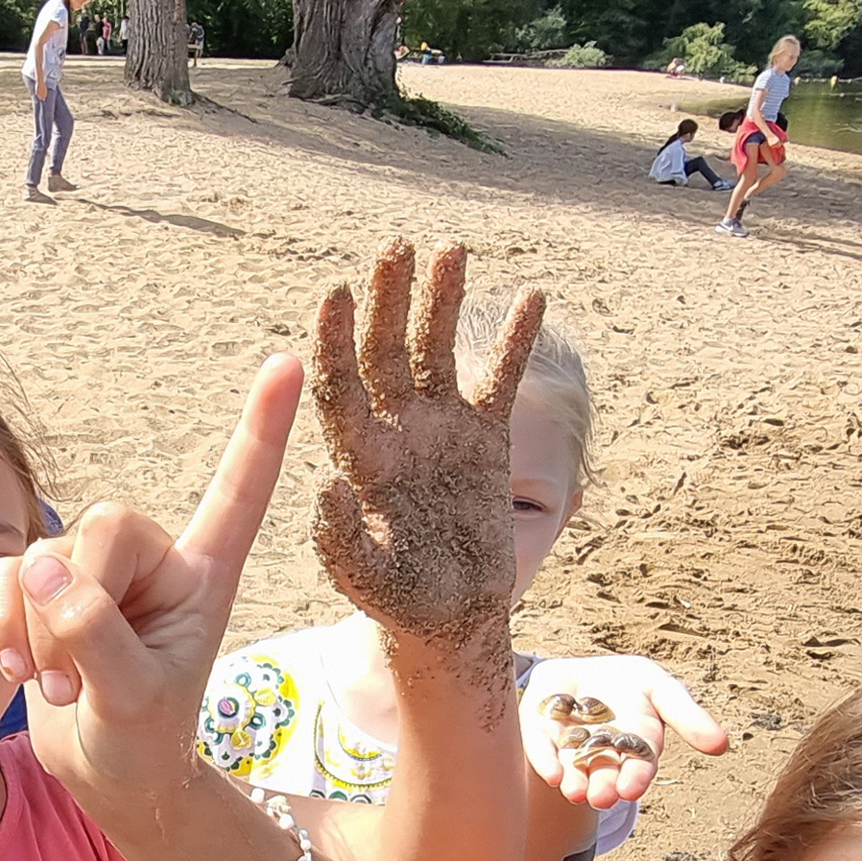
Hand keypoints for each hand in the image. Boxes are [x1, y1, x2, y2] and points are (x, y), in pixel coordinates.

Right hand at [0, 355, 301, 801]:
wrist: (107, 776)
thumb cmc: (143, 742)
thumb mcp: (132, 700)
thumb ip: (94, 633)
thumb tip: (44, 569)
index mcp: (207, 574)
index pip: (238, 491)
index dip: (260, 429)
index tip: (288, 363)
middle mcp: (154, 557)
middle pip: (103, 526)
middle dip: (77, 605)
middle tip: (75, 678)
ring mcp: (96, 569)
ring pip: (44, 556)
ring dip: (35, 630)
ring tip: (61, 687)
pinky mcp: (44, 583)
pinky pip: (4, 572)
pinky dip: (1, 625)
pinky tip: (22, 671)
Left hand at [311, 243, 542, 659]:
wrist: (454, 614)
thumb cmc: (401, 601)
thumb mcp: (364, 579)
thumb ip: (342, 539)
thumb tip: (327, 485)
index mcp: (361, 455)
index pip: (342, 383)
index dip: (337, 338)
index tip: (337, 291)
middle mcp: (396, 429)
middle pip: (387, 351)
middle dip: (391, 300)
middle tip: (396, 247)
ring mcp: (441, 427)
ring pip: (438, 351)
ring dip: (442, 302)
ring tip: (451, 250)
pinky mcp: (486, 437)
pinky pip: (501, 380)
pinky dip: (516, 341)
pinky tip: (534, 297)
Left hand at [520, 655, 727, 807]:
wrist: (583, 674)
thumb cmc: (631, 684)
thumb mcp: (663, 690)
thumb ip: (687, 716)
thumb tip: (721, 745)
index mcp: (635, 743)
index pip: (639, 763)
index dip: (637, 776)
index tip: (632, 788)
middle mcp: (602, 751)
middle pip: (604, 770)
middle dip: (604, 784)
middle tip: (602, 797)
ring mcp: (568, 740)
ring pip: (572, 765)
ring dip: (574, 781)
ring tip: (575, 792)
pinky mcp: (537, 727)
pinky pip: (540, 745)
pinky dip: (544, 759)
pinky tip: (550, 775)